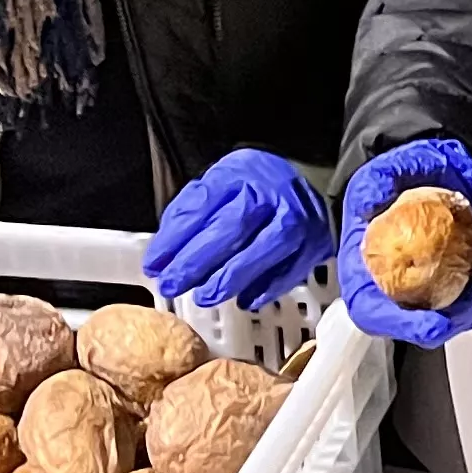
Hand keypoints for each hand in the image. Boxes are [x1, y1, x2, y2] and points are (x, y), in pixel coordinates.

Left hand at [145, 148, 334, 311]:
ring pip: (267, 247)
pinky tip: (245, 300)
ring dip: (232, 277)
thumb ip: (188, 217)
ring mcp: (299, 215)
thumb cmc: (252, 189)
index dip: (176, 238)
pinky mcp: (316, 240)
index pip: (204, 204)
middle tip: (173, 285)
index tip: (155, 265)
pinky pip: (293, 268)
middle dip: (198, 260)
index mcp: (240, 173)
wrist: (304, 180)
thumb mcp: (216, 187)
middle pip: (234, 225)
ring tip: (204, 296)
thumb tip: (161, 259)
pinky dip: (268, 287)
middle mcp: (272, 191)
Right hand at [337, 139, 471, 345]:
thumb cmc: (388, 185)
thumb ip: (372, 188)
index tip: (433, 325)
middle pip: (427, 323)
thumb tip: (370, 204)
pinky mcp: (450, 281)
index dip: (406, 327)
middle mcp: (395, 294)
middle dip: (461, 315)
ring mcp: (425, 290)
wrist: (414, 177)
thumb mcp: (374, 178)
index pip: (378, 315)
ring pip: (458, 310)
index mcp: (364, 280)